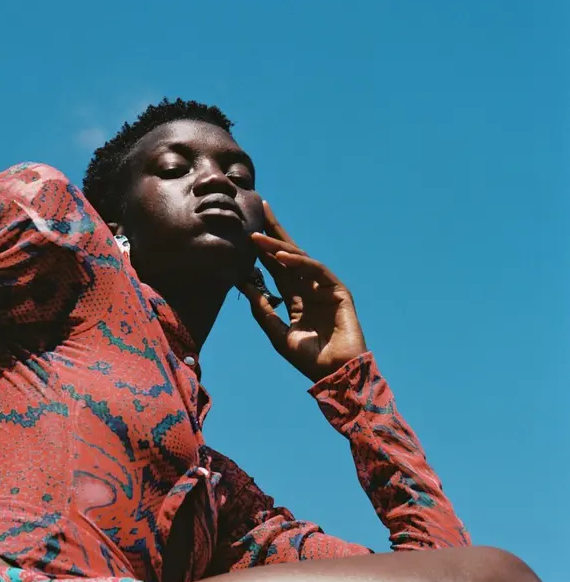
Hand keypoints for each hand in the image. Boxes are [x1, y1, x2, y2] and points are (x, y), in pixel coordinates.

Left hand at [241, 201, 366, 382]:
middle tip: (260, 208)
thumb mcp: (277, 333)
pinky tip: (282, 256)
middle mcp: (309, 289)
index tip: (246, 234)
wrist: (334, 374)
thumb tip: (243, 283)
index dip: (262, 251)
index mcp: (296, 299)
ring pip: (299, 259)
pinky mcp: (338, 290)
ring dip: (278, 246)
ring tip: (257, 237)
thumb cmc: (308, 359)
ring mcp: (324, 287)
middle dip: (274, 233)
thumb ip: (263, 309)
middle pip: (288, 255)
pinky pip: (316, 270)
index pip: (276, 269)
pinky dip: (299, 262)